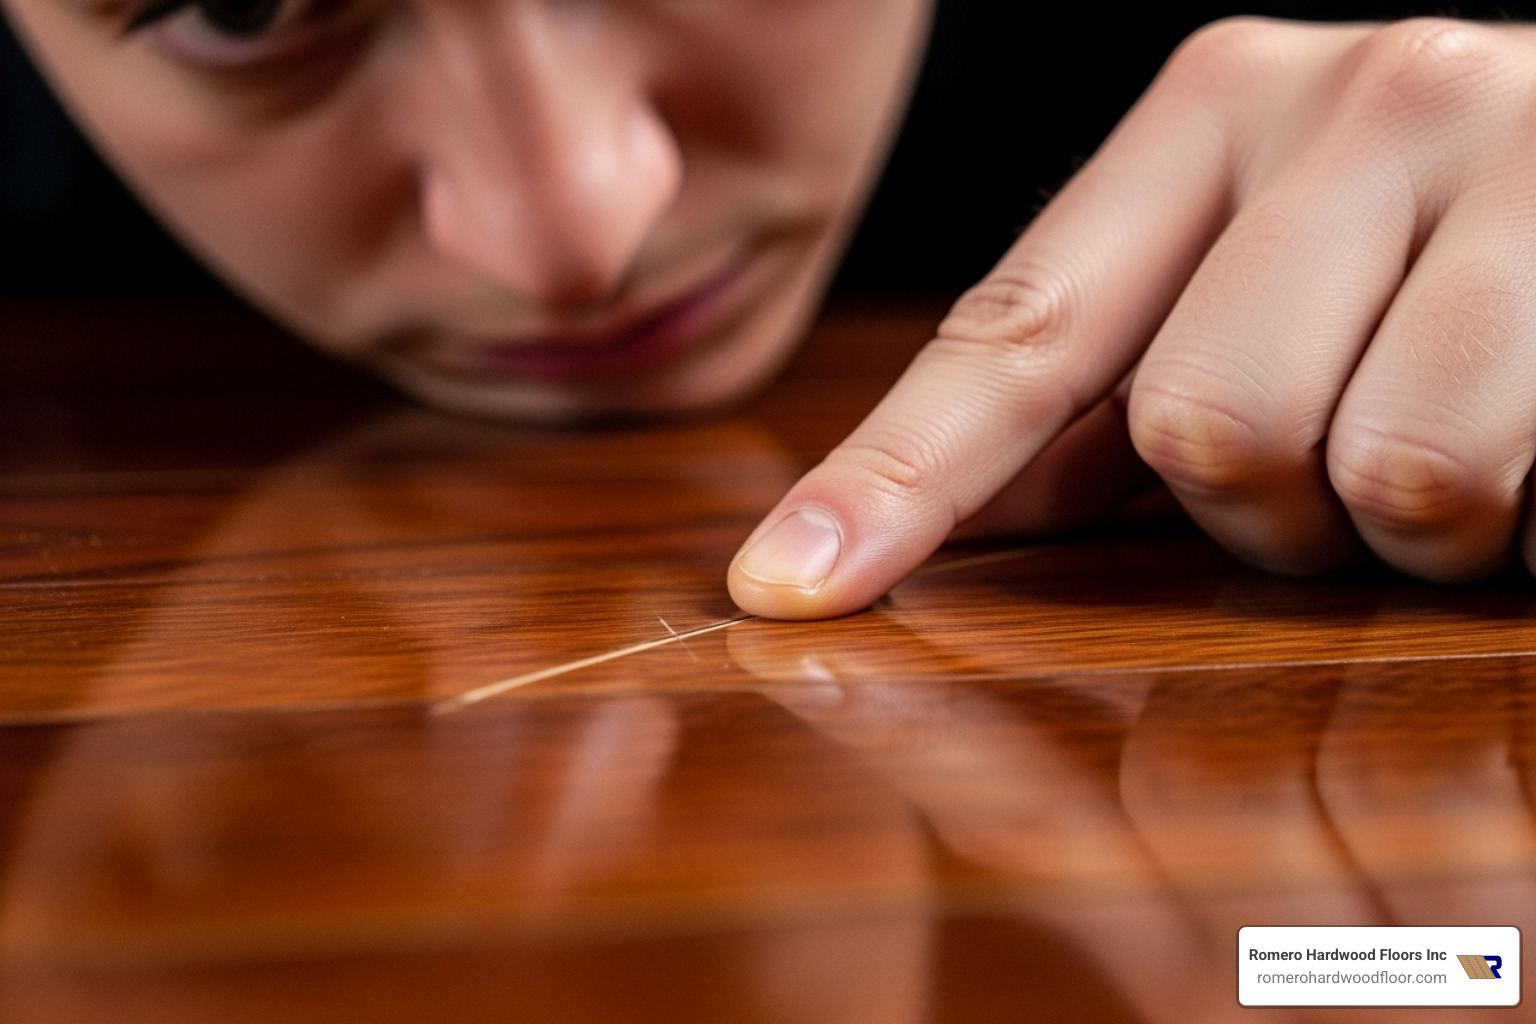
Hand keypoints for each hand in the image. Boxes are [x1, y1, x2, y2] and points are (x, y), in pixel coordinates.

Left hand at [729, 17, 1535, 618]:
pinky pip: (1517, 498)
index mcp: (1221, 102)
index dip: (894, 482)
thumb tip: (953, 514)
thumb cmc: (1447, 232)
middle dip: (1265, 505)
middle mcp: (1364, 99)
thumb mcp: (1258, 266)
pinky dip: (1525, 521)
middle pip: (1203, 428)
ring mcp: (1525, 160)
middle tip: (1347, 450)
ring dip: (1404, 521)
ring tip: (1468, 430)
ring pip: (1378, 478)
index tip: (782, 591)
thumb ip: (1106, 380)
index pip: (1015, 331)